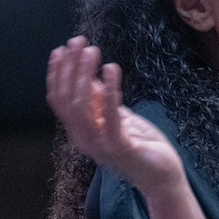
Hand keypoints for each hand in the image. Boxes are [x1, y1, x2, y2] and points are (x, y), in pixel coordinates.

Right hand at [46, 36, 184, 194]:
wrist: (162, 177)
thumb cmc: (140, 146)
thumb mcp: (117, 117)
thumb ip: (101, 101)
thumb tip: (90, 76)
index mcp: (79, 132)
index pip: (59, 100)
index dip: (57, 74)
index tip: (62, 49)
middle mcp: (83, 139)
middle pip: (67, 99)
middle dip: (70, 67)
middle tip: (78, 41)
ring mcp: (99, 145)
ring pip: (81, 106)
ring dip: (84, 75)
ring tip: (93, 51)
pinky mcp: (119, 148)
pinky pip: (109, 116)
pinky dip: (110, 90)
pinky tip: (112, 69)